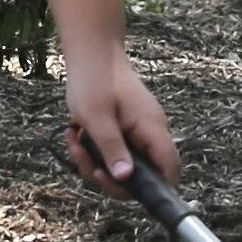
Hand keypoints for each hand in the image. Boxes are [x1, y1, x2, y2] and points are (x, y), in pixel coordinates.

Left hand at [57, 43, 178, 189]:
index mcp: (151, 128)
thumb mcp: (97, 117)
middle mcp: (150, 133)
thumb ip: (112, 148)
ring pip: (122, 167)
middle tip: (83, 160)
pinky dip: (91, 152)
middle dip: (108, 177)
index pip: (168, 168)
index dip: (156, 189)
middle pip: (142, 175)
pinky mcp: (124, 132)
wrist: (91, 53)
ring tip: (72, 141)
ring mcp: (137, 133)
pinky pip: (112, 154)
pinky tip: (73, 135)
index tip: (121, 188)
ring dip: (93, 163)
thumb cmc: (94, 80)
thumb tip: (125, 178)